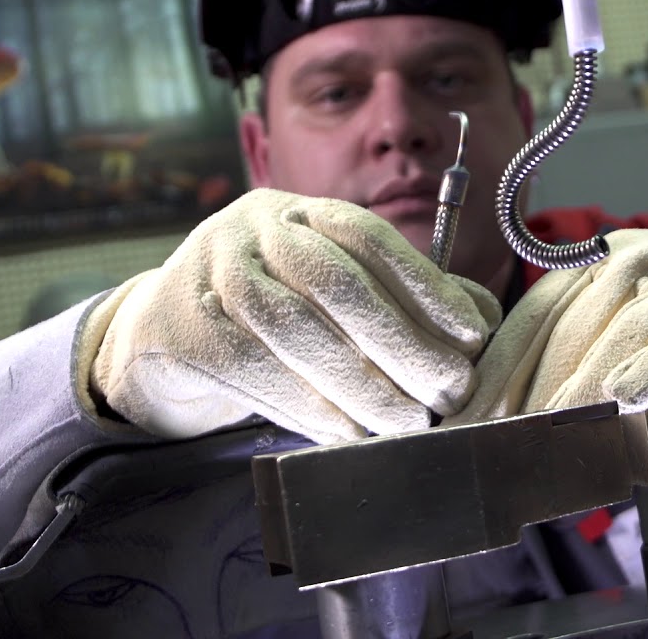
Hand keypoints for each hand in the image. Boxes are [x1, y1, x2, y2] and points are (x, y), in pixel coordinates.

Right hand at [79, 188, 500, 442]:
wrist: (166, 330)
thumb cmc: (276, 310)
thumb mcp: (334, 287)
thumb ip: (403, 296)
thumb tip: (481, 322)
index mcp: (304, 212)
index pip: (369, 237)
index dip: (426, 284)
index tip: (473, 332)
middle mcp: (256, 230)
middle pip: (335, 281)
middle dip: (403, 341)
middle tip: (449, 390)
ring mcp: (213, 274)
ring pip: (294, 328)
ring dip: (361, 384)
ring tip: (407, 422)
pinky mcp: (185, 328)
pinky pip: (255, 370)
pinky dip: (310, 408)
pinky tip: (351, 434)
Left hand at [453, 225, 647, 421]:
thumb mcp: (632, 319)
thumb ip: (577, 352)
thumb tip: (505, 413)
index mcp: (600, 262)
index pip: (536, 316)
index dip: (499, 369)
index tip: (467, 419)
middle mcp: (639, 260)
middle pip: (572, 328)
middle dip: (531, 391)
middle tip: (499, 443)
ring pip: (626, 332)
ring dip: (582, 386)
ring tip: (549, 433)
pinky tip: (628, 395)